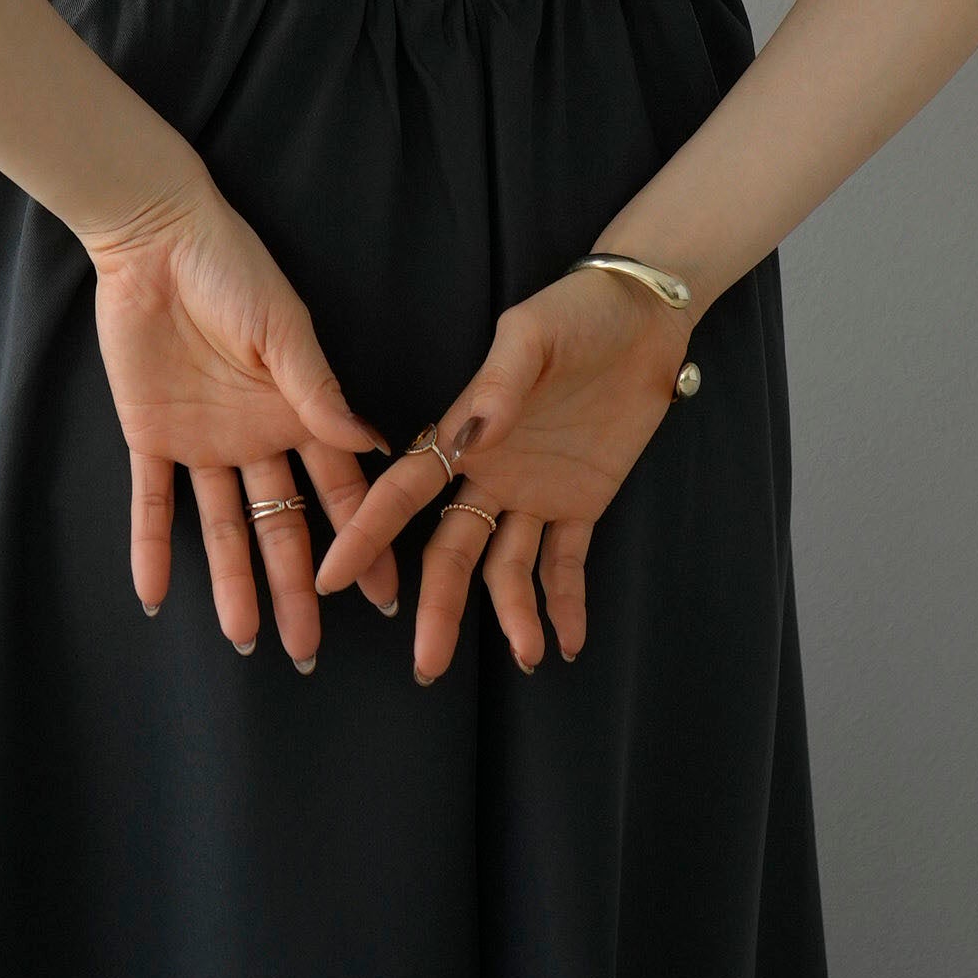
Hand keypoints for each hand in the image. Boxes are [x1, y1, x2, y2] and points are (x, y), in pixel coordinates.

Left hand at [84, 186, 400, 663]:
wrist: (157, 238)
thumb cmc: (233, 268)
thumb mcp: (283, 326)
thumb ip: (316, 389)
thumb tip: (370, 444)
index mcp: (299, 409)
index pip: (341, 489)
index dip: (364, 541)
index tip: (384, 596)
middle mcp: (258, 435)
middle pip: (282, 524)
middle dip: (299, 585)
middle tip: (310, 648)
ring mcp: (205, 440)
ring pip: (222, 528)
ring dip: (234, 583)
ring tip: (246, 641)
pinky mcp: (152, 434)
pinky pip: (152, 502)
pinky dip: (152, 548)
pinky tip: (156, 597)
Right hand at [310, 264, 694, 683]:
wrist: (644, 316)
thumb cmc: (577, 314)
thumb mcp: (533, 334)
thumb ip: (501, 382)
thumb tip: (469, 433)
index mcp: (466, 432)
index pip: (405, 491)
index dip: (369, 534)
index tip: (334, 578)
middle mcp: (490, 473)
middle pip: (452, 551)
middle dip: (438, 606)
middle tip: (427, 664)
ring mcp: (534, 492)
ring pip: (507, 568)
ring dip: (512, 615)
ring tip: (526, 655)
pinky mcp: (581, 501)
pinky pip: (566, 562)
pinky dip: (565, 603)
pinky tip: (566, 642)